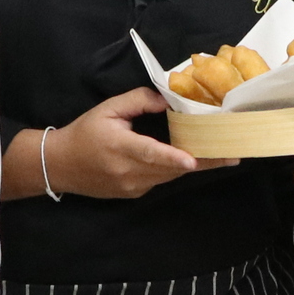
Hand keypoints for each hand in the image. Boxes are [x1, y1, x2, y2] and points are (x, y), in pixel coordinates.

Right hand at [38, 89, 231, 199]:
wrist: (59, 166)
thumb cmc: (84, 132)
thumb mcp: (107, 109)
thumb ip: (138, 100)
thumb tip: (168, 102)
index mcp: (119, 148)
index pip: (149, 154)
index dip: (172, 158)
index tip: (193, 160)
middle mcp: (128, 172)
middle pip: (170, 169)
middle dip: (203, 162)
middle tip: (234, 155)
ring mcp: (132, 187)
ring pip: (170, 176)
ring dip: (196, 166)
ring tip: (225, 156)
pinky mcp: (134, 193)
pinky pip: (161, 180)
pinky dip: (177, 169)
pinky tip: (194, 159)